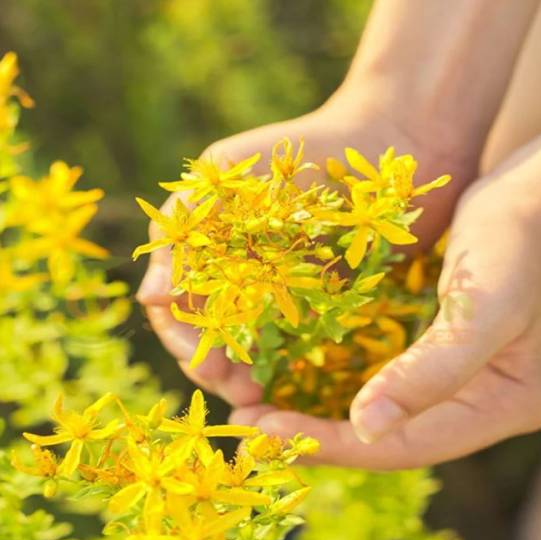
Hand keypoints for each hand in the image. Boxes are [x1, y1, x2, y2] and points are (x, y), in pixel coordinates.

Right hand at [136, 90, 476, 409]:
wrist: (391, 140)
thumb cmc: (300, 148)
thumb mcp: (227, 173)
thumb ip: (183, 224)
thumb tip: (149, 298)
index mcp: (206, 251)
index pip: (175, 309)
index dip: (184, 340)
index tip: (205, 363)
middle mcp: (238, 277)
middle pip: (212, 339)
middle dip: (216, 369)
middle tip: (238, 393)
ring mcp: (282, 295)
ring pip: (252, 352)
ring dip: (248, 379)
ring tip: (262, 398)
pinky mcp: (327, 307)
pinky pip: (302, 349)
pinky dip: (292, 371)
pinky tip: (296, 387)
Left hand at [237, 181, 540, 468]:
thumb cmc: (519, 241)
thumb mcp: (482, 307)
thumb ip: (430, 372)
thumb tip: (365, 428)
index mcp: (507, 408)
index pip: (406, 445)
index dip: (333, 444)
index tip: (264, 432)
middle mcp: (485, 408)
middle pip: (390, 440)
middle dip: (318, 436)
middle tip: (246, 428)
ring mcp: (464, 383)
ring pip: (380, 415)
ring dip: (319, 414)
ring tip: (255, 408)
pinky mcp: (441, 354)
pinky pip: (380, 380)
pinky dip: (334, 381)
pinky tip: (287, 374)